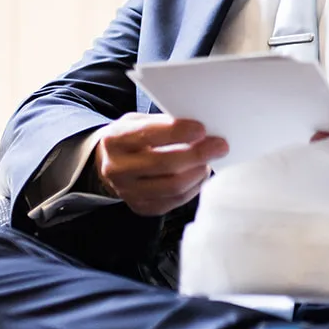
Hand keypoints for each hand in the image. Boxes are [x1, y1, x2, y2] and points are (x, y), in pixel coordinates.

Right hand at [94, 114, 228, 217]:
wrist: (108, 163)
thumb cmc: (131, 138)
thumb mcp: (138, 121)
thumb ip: (163, 123)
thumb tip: (200, 129)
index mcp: (115, 140)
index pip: (149, 135)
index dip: (178, 132)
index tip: (202, 129)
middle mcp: (117, 169)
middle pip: (164, 164)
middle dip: (197, 154)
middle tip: (219, 146)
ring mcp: (128, 192)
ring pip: (173, 186)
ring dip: (198, 172)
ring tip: (209, 160)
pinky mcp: (141, 207)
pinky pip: (174, 201)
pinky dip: (193, 187)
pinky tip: (199, 175)